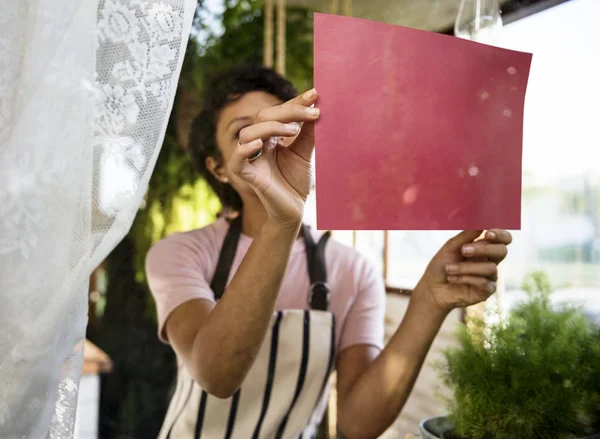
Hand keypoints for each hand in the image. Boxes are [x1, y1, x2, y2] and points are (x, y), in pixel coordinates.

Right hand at [227, 88, 318, 227]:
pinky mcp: (247, 176)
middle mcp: (258, 144)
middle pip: (263, 117)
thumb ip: (308, 133)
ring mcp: (251, 159)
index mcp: (270, 136)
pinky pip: (237, 160)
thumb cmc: (296, 181)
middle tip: (312, 112)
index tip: (315, 94)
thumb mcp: (305, 153)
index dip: (295, 102)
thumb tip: (317, 107)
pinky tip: (259, 144)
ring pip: (248, 133)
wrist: (295, 210)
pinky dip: (244, 150)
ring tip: (293, 130)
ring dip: (271, 127)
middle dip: (287, 111)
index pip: (279, 112)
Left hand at [414, 229, 512, 313]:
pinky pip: (483, 282)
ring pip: (491, 268)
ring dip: (466, 267)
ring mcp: (489, 277)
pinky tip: (452, 278)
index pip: (502, 239)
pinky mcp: (486, 291)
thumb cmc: (441, 266)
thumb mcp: (451, 247)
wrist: (432, 288)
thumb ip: (466, 235)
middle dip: (484, 249)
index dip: (500, 234)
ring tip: (449, 269)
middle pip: (502, 251)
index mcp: (483, 248)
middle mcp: (490, 261)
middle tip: (464, 250)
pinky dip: (465, 278)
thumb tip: (481, 222)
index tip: (487, 233)